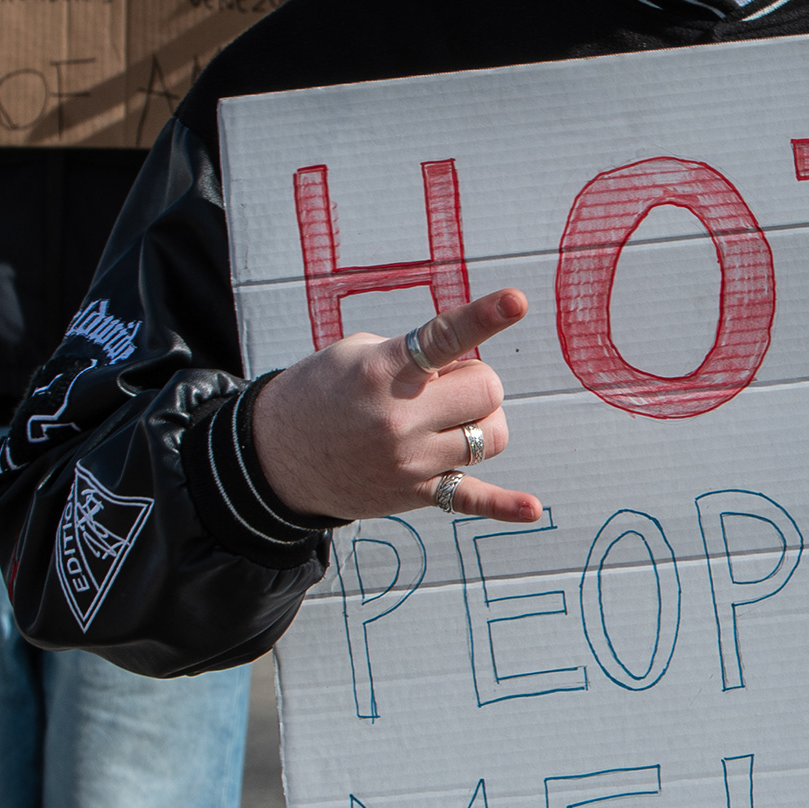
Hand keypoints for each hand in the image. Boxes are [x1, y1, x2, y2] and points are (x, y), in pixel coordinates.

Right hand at [247, 287, 545, 525]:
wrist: (277, 456)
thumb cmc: (323, 390)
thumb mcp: (357, 354)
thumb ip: (414, 353)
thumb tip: (469, 370)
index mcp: (383, 371)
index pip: (443, 338)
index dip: (484, 316)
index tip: (518, 300)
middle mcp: (399, 418)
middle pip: (488, 390)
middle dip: (473, 382)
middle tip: (440, 387)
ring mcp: (410, 461)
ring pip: (491, 435)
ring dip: (478, 422)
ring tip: (441, 420)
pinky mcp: (415, 494)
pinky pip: (471, 499)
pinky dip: (504, 505)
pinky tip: (530, 507)